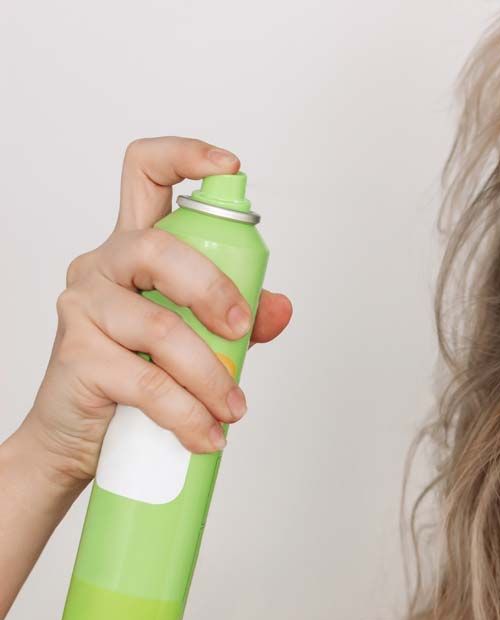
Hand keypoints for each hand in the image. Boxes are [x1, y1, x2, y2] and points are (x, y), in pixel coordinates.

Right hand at [18, 136, 292, 489]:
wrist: (77, 439)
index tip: (229, 167)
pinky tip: (206, 433)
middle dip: (214, 290)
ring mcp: (84, 308)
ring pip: (161, 328)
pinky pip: (148, 382)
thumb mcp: (199, 341)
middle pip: (158, 248)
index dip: (185, 157)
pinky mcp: (77, 355)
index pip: (144, 173)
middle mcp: (103, 266)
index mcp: (135, 250)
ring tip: (231, 410)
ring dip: (211, 376)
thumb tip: (279, 307)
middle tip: (241, 331)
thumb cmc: (138, 377)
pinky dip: (188, 414)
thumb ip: (239, 318)